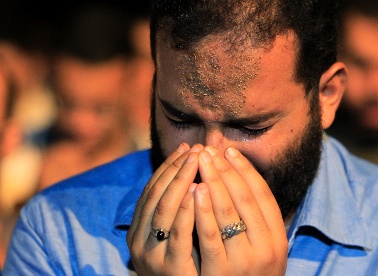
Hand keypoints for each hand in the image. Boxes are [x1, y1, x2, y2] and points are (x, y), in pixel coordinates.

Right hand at [127, 143, 202, 274]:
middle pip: (156, 195)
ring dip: (181, 181)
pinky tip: (199, 190)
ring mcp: (152, 256)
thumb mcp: (171, 235)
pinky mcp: (171, 269)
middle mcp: (139, 241)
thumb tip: (190, 175)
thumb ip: (175, 210)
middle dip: (176, 169)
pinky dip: (186, 209)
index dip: (168, 167)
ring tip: (198, 160)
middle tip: (195, 149)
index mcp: (138, 230)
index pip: (151, 190)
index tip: (186, 148)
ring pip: (163, 210)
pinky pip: (178, 235)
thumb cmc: (183, 264)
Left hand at [194, 146, 287, 274]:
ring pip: (228, 211)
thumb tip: (239, 178)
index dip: (245, 169)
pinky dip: (202, 210)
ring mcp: (244, 261)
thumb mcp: (262, 247)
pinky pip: (210, 235)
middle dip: (225, 169)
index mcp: (277, 237)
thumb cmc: (248, 274)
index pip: (262, 194)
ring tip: (201, 161)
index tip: (229, 150)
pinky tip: (194, 189)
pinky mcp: (220, 272)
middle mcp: (266, 247)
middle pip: (244, 198)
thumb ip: (256, 219)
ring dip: (213, 181)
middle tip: (209, 149)